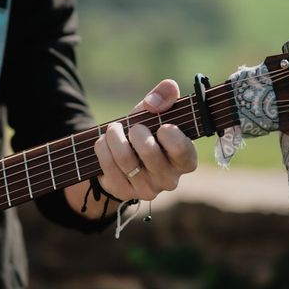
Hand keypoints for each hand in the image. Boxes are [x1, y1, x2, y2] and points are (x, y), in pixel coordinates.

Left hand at [94, 79, 196, 201]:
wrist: (122, 153)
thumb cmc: (147, 130)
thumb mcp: (158, 110)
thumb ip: (165, 95)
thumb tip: (154, 102)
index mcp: (185, 160)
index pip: (182, 150)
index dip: (169, 133)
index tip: (161, 125)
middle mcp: (169, 179)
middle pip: (149, 151)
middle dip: (135, 131)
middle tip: (134, 127)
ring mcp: (146, 189)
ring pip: (125, 158)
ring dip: (114, 136)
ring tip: (114, 130)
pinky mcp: (124, 192)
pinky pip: (108, 165)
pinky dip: (102, 147)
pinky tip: (105, 143)